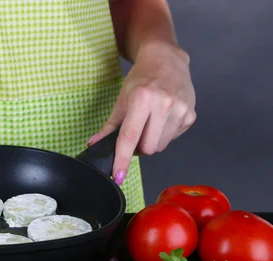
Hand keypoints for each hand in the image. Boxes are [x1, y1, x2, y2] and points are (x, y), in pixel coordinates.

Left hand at [88, 42, 196, 184]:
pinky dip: (163, 135)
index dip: (122, 159)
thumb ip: (109, 126)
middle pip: (147, 148)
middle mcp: (164, 104)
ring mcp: (180, 110)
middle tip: (134, 133)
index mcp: (142, 99)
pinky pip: (172, 139)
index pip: (130, 137)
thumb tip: (94, 145)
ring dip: (150, 142)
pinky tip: (162, 119)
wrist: (167, 60)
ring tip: (149, 124)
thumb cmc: (141, 79)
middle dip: (137, 148)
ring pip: (160, 147)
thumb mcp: (121, 99)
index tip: (118, 176)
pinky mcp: (190, 115)